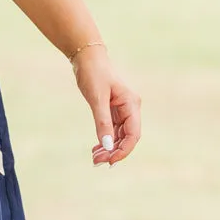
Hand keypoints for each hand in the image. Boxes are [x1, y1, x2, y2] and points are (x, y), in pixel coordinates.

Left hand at [72, 47, 141, 167]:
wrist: (87, 57)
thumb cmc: (93, 73)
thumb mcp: (97, 98)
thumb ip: (103, 122)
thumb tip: (108, 146)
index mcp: (131, 105)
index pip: (133, 135)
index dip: (123, 150)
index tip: (110, 161)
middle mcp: (130, 109)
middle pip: (127, 138)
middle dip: (114, 151)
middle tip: (97, 162)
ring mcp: (122, 110)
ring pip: (119, 136)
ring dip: (109, 148)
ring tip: (95, 158)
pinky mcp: (113, 110)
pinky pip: (112, 130)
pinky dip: (106, 140)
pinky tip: (97, 148)